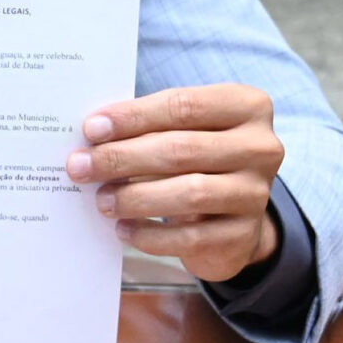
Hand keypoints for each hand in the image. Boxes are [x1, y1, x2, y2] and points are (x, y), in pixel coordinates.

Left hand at [66, 85, 284, 284]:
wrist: (232, 217)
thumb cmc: (197, 161)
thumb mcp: (184, 132)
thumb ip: (150, 127)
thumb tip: (93, 135)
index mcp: (247, 106)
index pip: (184, 106)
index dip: (134, 116)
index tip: (91, 128)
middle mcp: (261, 147)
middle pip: (182, 149)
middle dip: (123, 158)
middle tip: (81, 166)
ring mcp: (257, 193)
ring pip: (188, 193)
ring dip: (135, 197)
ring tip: (101, 200)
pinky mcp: (245, 235)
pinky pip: (190, 236)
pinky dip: (150, 234)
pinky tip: (123, 230)